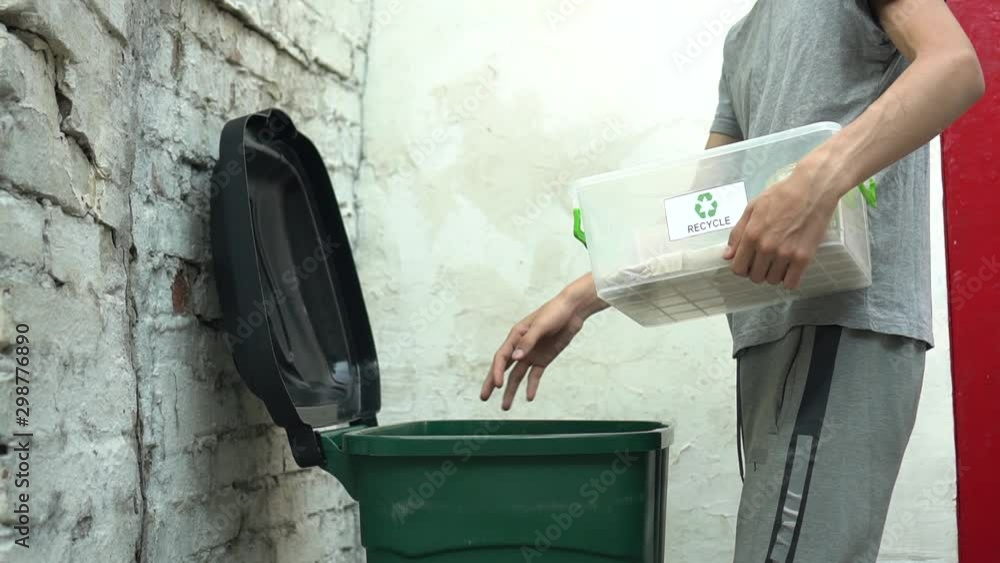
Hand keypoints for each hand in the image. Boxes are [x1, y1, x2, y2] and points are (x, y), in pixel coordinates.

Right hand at [480, 278, 603, 409]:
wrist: (572, 311)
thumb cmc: (554, 313)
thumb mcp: (541, 325)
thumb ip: (528, 341)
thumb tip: (515, 358)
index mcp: (515, 336)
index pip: (502, 357)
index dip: (497, 372)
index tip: (498, 385)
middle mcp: (520, 347)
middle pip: (503, 368)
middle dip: (493, 382)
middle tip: (483, 398)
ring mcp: (531, 354)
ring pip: (517, 375)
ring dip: (511, 390)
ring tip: (505, 407)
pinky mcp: (543, 359)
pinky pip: (534, 376)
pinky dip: (531, 386)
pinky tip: (529, 397)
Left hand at [723, 164, 839, 288]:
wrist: (812, 189)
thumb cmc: (781, 195)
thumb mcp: (752, 208)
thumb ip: (738, 233)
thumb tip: (727, 255)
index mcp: (751, 235)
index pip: (738, 268)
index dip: (741, 267)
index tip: (748, 262)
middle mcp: (766, 247)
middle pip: (755, 277)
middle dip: (757, 271)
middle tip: (765, 260)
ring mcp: (785, 254)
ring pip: (772, 281)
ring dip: (773, 274)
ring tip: (779, 261)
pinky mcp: (804, 257)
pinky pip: (791, 283)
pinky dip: (789, 279)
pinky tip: (790, 268)